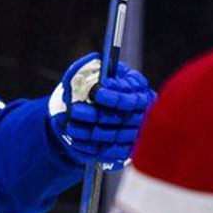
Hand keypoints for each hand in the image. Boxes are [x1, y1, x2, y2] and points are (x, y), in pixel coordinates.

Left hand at [48, 53, 153, 169]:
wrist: (76, 112)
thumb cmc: (84, 87)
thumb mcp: (85, 72)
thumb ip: (88, 65)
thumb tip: (95, 59)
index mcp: (137, 90)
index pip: (133, 96)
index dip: (115, 95)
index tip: (97, 92)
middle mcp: (141, 112)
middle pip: (123, 118)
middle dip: (97, 115)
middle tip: (75, 111)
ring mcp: (134, 133)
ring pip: (116, 136)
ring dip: (91, 132)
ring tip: (71, 126)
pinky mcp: (123, 151)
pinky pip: (111, 153)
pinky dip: (92, 147)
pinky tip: (76, 140)